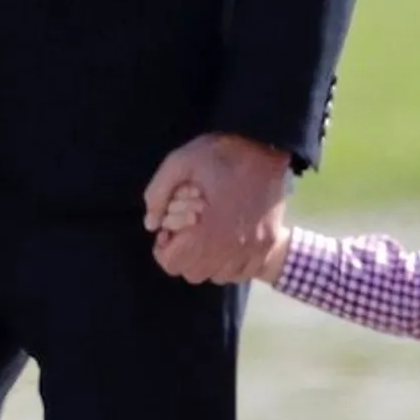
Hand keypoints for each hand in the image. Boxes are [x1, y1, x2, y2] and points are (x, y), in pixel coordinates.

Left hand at [144, 133, 290, 283]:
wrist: (267, 144)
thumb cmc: (221, 154)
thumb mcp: (179, 162)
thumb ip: (158, 194)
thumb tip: (151, 224)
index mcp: (206, 232)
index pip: (172, 264)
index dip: (164, 249)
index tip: (169, 232)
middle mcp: (230, 248)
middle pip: (194, 273)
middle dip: (185, 255)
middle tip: (187, 232)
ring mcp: (253, 249)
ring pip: (219, 275)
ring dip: (209, 261)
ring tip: (209, 235)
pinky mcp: (268, 244)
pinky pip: (244, 271)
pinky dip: (232, 263)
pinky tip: (229, 241)